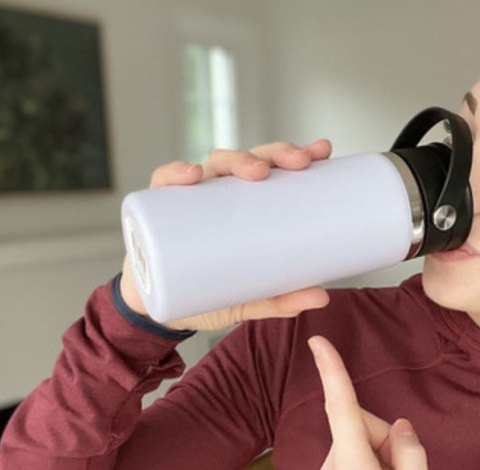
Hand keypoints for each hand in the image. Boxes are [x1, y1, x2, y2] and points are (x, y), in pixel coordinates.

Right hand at [119, 140, 332, 330]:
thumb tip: (322, 296)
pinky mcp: (157, 209)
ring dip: (235, 159)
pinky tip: (191, 175)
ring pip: (214, 163)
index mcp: (248, 202)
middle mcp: (222, 192)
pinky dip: (174, 173)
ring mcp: (190, 198)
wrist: (161, 308)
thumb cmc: (211, 291)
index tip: (322, 151)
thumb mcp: (250, 299)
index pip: (273, 167)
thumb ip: (281, 299)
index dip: (296, 152)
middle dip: (275, 153)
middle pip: (249, 159)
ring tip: (252, 171)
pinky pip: (162, 182)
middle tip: (297, 164)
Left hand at [309, 336, 428, 469]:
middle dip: (386, 441)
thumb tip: (401, 426)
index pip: (342, 408)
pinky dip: (368, 466)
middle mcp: (330, 469)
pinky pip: (352, 457)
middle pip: (363, 426)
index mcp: (352, 467)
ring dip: (379, 457)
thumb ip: (412, 453)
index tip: (317, 341)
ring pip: (359, 442)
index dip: (331, 370)